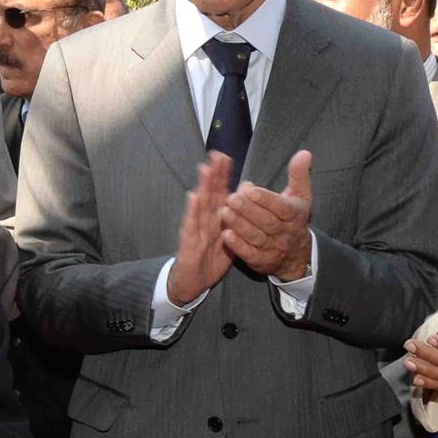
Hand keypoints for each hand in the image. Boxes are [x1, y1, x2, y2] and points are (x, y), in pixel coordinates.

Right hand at [166, 153, 234, 304]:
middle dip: (213, 174)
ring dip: (202, 186)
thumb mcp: (229, 238)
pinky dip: (192, 211)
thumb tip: (248, 199)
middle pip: (209, 193)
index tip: (225, 157)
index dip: (222, 176)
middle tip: (216, 154)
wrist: (193, 282)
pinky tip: (193, 197)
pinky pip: (191, 226)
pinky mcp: (188, 242)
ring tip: (205, 168)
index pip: (219, 193)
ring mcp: (195, 229)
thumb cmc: (210, 259)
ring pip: (200, 205)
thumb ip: (237, 219)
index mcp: (216, 219)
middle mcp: (204, 220)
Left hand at [220, 150, 312, 280]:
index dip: (265, 199)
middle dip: (248, 210)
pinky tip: (225, 235)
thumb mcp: (300, 196)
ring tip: (224, 212)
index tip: (248, 188)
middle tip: (231, 198)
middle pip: (267, 222)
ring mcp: (273, 248)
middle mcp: (285, 233)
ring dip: (239, 225)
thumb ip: (299, 175)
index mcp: (294, 215)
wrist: (297, 254)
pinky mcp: (261, 261)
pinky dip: (238, 245)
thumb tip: (304, 153)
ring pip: (256, 237)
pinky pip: (250, 254)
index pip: (281, 207)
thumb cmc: (293, 218)